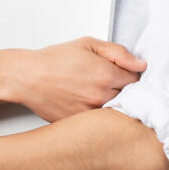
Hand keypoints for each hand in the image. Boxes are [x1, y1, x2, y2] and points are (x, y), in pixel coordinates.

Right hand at [11, 37, 146, 122]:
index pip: (136, 79)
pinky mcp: (81, 124)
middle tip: (104, 82)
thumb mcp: (87, 44)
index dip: (128, 74)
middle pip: (128, 97)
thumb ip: (118, 52)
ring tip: (93, 92)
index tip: (118, 72)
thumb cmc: (54, 60)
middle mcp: (101, 96)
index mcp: (106, 75)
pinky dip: (98, 114)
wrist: (28, 78)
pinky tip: (84, 102)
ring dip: (111, 103)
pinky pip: (99, 122)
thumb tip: (140, 64)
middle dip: (121, 89)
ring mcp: (91, 113)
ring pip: (115, 111)